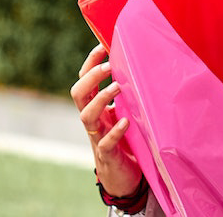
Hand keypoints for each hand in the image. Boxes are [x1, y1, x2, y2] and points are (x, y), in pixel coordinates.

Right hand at [70, 43, 143, 197]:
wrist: (123, 177)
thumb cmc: (126, 140)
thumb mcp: (126, 113)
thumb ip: (129, 96)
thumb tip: (144, 68)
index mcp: (97, 108)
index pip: (85, 80)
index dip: (90, 63)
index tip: (102, 45)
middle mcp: (94, 120)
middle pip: (78, 94)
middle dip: (91, 77)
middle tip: (109, 66)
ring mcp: (98, 137)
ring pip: (86, 116)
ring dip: (101, 99)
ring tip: (117, 87)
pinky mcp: (108, 155)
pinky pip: (105, 143)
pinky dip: (115, 131)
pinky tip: (126, 121)